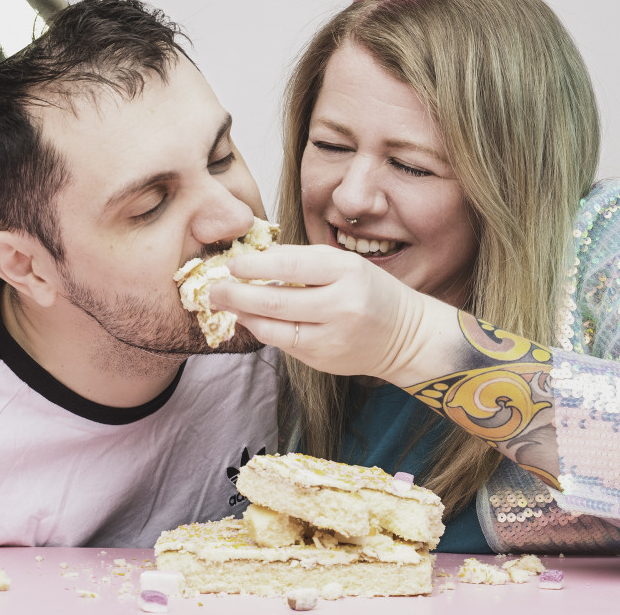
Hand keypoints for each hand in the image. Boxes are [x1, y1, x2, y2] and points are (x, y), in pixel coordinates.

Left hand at [210, 244, 457, 385]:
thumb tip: (255, 261)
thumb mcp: (346, 265)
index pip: (290, 264)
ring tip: (223, 302)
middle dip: (236, 292)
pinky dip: (260, 329)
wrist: (406, 336)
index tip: (232, 263)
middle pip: (275, 298)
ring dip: (241, 313)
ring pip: (273, 326)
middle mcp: (341, 304)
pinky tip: (248, 319)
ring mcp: (332, 335)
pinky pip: (282, 343)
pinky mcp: (323, 359)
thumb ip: (305, 261)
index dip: (254, 264)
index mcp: (347, 271)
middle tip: (214, 287)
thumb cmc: (370, 291)